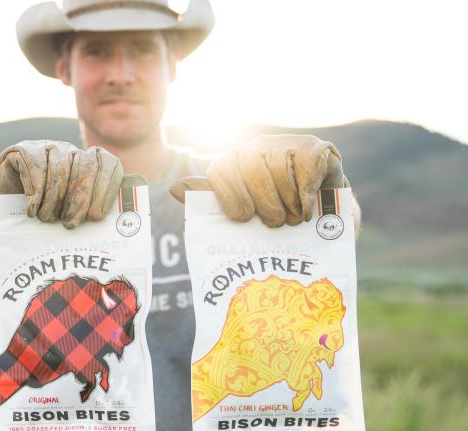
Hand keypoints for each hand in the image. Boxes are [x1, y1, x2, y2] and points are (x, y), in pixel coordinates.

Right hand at [0, 140, 122, 261]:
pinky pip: (35, 165)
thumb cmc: (43, 212)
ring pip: (59, 168)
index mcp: (88, 162)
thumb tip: (107, 221)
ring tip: (46, 219)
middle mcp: (70, 151)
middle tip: (70, 224)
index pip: (108, 163)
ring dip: (53, 199)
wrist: (5, 206)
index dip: (106, 188)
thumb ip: (89, 211)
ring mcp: (47, 147)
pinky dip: (35, 190)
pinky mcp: (23, 149)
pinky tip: (32, 208)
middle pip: (85, 166)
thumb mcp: (70, 212)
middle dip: (79, 199)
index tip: (96, 216)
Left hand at [169, 134, 348, 226]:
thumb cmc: (272, 209)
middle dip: (264, 205)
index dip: (232, 198)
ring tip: (292, 219)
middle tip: (275, 223)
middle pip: (252, 172)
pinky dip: (305, 194)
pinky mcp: (314, 147)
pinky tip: (306, 208)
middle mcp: (256, 146)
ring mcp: (286, 143)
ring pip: (280, 172)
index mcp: (233, 160)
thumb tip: (174, 188)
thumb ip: (208, 199)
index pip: (221, 171)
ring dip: (288, 203)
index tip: (243, 218)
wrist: (319, 207)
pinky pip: (305, 169)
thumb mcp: (239, 206)